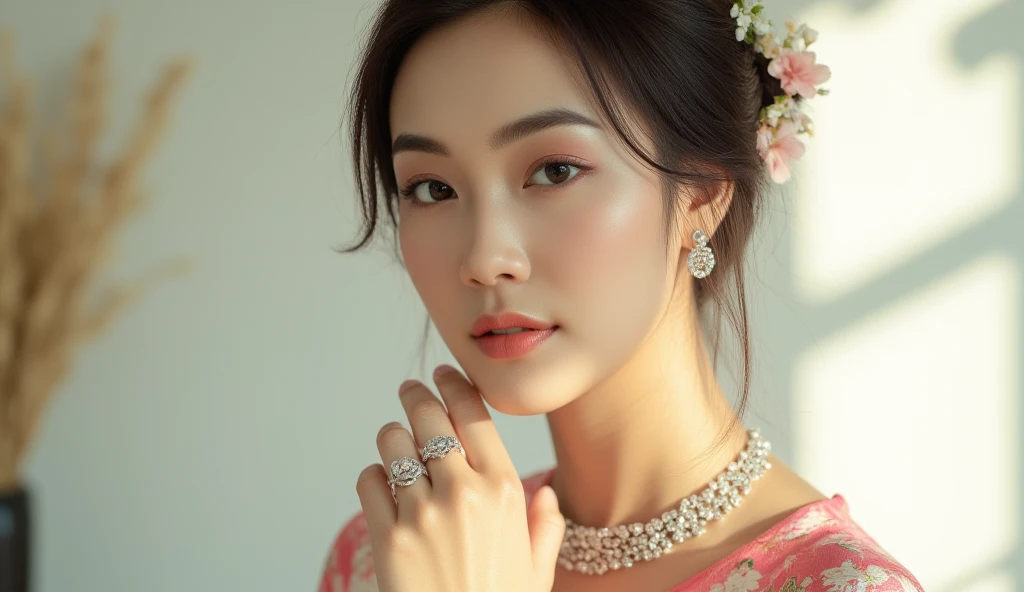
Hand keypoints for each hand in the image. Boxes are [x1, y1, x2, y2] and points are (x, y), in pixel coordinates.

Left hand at [356, 365, 564, 591]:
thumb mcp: (537, 571)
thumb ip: (545, 528)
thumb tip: (547, 496)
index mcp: (504, 492)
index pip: (473, 416)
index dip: (455, 387)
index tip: (443, 375)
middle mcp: (462, 492)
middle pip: (429, 417)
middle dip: (417, 397)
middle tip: (411, 391)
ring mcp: (421, 512)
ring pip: (393, 442)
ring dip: (395, 438)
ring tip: (398, 443)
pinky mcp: (386, 535)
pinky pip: (369, 479)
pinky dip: (375, 476)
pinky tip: (385, 485)